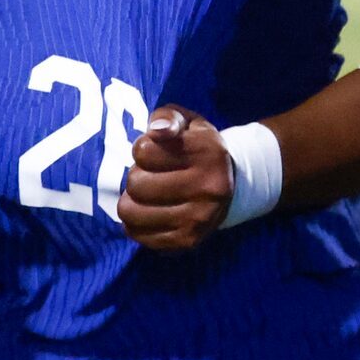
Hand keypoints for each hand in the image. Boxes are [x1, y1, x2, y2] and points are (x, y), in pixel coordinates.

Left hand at [120, 105, 229, 253]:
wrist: (228, 187)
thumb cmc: (196, 148)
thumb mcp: (187, 122)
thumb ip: (168, 118)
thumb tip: (157, 130)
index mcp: (208, 152)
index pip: (144, 152)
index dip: (142, 149)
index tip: (153, 152)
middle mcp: (208, 188)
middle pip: (136, 184)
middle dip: (136, 175)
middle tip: (149, 175)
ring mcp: (199, 219)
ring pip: (132, 212)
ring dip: (131, 201)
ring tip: (147, 194)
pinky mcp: (187, 241)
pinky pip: (138, 234)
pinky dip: (135, 222)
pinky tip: (149, 211)